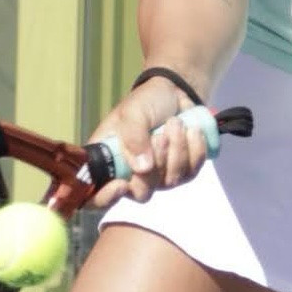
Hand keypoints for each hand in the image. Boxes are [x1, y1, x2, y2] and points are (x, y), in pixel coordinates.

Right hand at [87, 77, 212, 205]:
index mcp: (108, 161)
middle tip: (161, 136)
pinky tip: (192, 131)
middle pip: (141, 193)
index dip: (105, 198)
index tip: (121, 184)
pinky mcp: (181, 172)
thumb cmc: (146, 102)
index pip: (97, 196)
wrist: (176, 93)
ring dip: (177, 149)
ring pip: (170, 182)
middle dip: (156, 163)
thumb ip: (133, 137)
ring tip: (176, 123)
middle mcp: (130, 175)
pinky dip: (195, 150)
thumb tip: (142, 168)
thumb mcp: (133, 112)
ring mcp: (158, 177)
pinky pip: (191, 173)